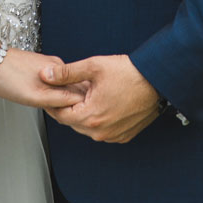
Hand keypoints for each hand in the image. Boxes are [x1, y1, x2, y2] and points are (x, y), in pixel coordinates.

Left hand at [0, 49, 89, 113]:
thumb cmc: (7, 77)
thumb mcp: (36, 95)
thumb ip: (59, 99)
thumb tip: (79, 103)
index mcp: (59, 71)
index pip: (79, 92)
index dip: (78, 107)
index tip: (76, 118)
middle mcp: (56, 66)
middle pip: (73, 88)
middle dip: (72, 103)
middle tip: (64, 116)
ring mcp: (47, 65)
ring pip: (62, 85)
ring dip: (62, 98)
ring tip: (53, 108)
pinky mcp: (38, 67)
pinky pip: (52, 82)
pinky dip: (51, 92)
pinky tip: (44, 98)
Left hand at [42, 54, 161, 142]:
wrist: (156, 80)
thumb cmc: (128, 73)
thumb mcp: (93, 67)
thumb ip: (66, 73)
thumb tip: (46, 76)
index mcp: (91, 117)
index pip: (60, 115)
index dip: (52, 103)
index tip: (50, 94)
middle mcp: (101, 132)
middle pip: (73, 122)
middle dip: (68, 108)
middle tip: (66, 92)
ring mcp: (114, 135)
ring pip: (88, 128)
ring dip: (83, 114)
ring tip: (84, 96)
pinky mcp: (124, 135)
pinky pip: (103, 131)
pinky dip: (98, 120)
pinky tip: (100, 104)